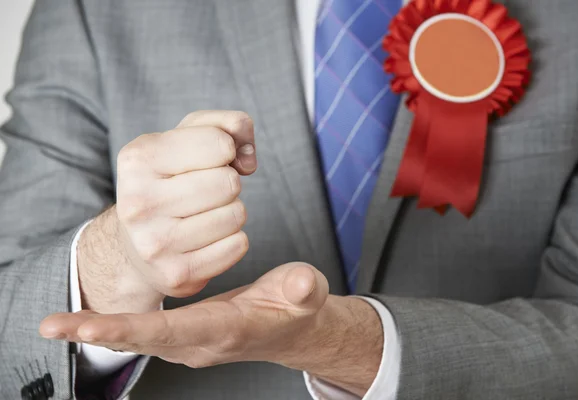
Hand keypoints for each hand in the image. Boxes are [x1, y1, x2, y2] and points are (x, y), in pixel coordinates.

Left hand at [40, 263, 382, 395]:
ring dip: (96, 332)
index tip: (92, 325)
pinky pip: (143, 335)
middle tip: (50, 324)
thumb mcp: (306, 291)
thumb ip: (303, 288)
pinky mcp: (185, 335)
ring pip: (138, 339)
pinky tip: (86, 321)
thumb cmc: (297, 307)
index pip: (174, 330)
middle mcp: (201, 343)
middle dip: (96, 333)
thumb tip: (301, 284)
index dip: (133, 328)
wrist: (293, 330)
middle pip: (143, 340)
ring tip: (55, 323)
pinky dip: (113, 328)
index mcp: (226, 330)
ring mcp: (190, 342)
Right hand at [74, 110, 256, 313]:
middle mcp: (139, 202)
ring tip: (204, 214)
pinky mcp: (176, 275)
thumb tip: (248, 156)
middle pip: (229, 183)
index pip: (220, 143)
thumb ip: (227, 125)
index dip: (225, 149)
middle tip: (204, 192)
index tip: (206, 160)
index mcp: (138, 159)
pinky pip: (238, 246)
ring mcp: (155, 244)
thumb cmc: (170, 181)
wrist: (136, 243)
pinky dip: (232, 240)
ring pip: (236, 215)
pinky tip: (207, 239)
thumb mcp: (187, 139)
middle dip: (227, 183)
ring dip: (230, 211)